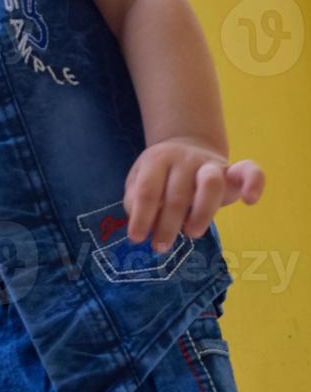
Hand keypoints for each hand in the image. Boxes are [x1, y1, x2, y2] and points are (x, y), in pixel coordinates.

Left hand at [123, 136, 264, 252]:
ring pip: (210, 184)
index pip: (147, 190)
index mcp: (156, 160)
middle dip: (168, 225)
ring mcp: (210, 163)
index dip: (141, 216)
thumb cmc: (160, 174)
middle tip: (161, 246)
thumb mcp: (140, 180)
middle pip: (177, 194)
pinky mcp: (234, 169)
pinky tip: (249, 200)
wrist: (188, 145)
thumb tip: (141, 222)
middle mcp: (184, 159)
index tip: (137, 238)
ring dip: (201, 213)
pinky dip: (254, 183)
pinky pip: (250, 171)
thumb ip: (137, 198)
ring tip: (191, 233)